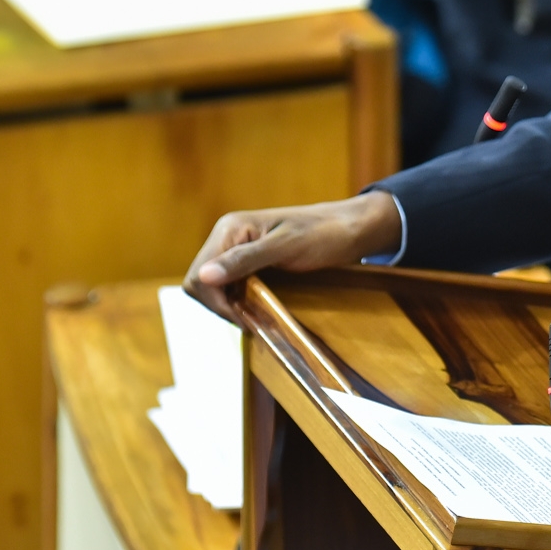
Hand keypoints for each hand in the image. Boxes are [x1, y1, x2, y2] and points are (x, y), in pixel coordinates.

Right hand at [185, 192, 401, 320]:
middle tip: (251, 321)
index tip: (245, 318)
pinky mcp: (248, 261)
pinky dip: (238, 301)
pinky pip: (229, 286)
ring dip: (229, 306)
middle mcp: (227, 236)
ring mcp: (237, 249)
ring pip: (212, 288)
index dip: (216, 303)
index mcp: (230, 228)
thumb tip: (203, 276)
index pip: (198, 275)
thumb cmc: (325, 233)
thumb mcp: (286, 247)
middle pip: (200, 283)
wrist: (351, 229)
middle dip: (220, 306)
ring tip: (256, 317)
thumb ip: (245, 260)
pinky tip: (257, 309)